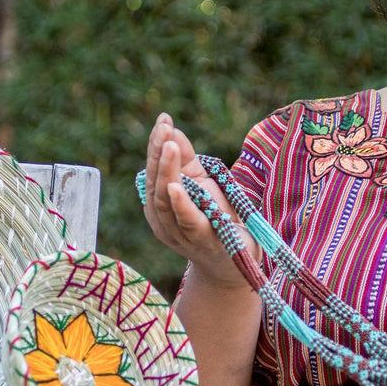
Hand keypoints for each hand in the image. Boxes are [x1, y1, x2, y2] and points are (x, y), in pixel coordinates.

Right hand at [143, 113, 258, 287]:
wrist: (234, 266)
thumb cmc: (216, 221)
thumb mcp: (202, 184)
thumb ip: (186, 160)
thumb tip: (171, 129)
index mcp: (160, 205)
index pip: (153, 171)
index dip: (155, 145)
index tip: (164, 119)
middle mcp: (163, 220)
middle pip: (154, 184)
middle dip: (158, 154)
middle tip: (164, 128)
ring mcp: (180, 234)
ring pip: (164, 201)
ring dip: (166, 171)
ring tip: (168, 145)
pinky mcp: (202, 241)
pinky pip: (187, 222)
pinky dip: (180, 203)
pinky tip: (176, 186)